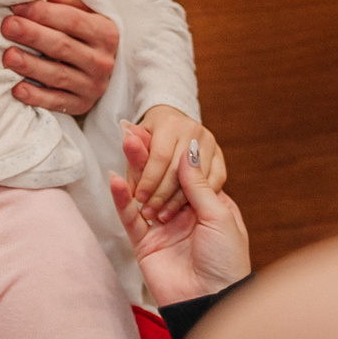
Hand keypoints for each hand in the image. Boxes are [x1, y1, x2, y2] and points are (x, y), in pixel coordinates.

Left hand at [1, 0, 118, 113]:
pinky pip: (57, 102)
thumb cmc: (82, 32)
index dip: (44, 13)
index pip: (72, 20)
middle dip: (33, 35)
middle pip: (63, 46)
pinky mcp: (81, 105)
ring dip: (31, 66)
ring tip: (7, 56)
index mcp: (105, 32)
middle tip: (7, 26)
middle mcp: (102, 61)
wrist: (97, 68)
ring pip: (58, 76)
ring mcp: (93, 86)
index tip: (17, 6)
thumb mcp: (81, 10)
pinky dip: (36, 97)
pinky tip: (17, 89)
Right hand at [114, 127, 250, 306]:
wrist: (212, 301)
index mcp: (207, 206)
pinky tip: (115, 179)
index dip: (171, 152)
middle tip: (135, 129)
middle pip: (160, 178)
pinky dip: (122, 199)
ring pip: (142, 193)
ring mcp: (161, 228)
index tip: (157, 129)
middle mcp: (182, 214)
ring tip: (127, 141)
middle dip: (148, 155)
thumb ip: (198, 185)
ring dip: (134, 168)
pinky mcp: (144, 244)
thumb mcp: (220, 217)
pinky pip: (130, 218)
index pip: (184, 172)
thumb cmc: (227, 262)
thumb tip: (187, 151)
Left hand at [129, 105, 226, 220]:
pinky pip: (214, 181)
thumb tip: (116, 174)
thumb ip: (133, 159)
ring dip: (178, 200)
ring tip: (163, 215)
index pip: (159, 156)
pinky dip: (199, 197)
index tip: (138, 198)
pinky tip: (184, 209)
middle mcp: (192, 129)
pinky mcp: (221, 157)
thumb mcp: (137, 143)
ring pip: (197, 177)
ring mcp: (209, 142)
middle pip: (178, 168)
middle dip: (162, 193)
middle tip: (149, 212)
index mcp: (169, 122)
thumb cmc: (151, 138)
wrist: (176, 127)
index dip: (148, 179)